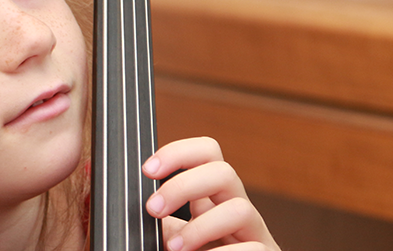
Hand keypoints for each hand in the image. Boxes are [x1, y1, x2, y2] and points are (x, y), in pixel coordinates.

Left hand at [142, 137, 279, 250]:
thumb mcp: (177, 240)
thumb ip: (165, 226)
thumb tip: (137, 209)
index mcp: (213, 199)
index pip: (207, 154)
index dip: (179, 152)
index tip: (148, 170)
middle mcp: (236, 210)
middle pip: (224, 171)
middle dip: (183, 186)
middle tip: (153, 209)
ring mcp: (254, 234)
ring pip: (240, 209)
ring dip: (201, 228)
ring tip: (176, 249)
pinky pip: (252, 249)